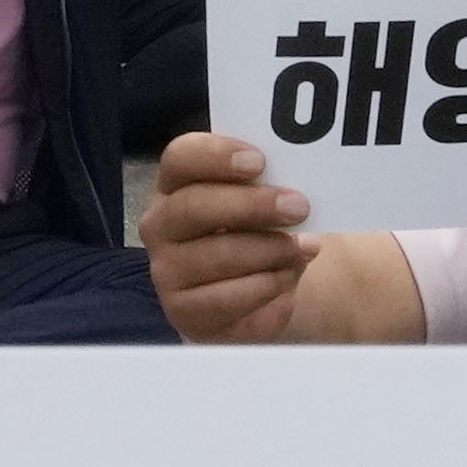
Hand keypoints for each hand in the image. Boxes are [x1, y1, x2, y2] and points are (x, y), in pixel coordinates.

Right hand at [147, 128, 323, 339]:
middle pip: (192, 206)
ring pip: (215, 254)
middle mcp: (161, 224)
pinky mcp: (183, 310)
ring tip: (305, 247)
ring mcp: (166, 269)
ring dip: (269, 250)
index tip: (260, 161)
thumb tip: (294, 193)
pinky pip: (226, 297)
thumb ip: (270, 191)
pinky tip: (289, 275)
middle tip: (299, 207)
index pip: (180, 158)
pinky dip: (267, 285)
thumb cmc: (256, 234)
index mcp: (176, 184)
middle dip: (251, 205)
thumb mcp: (263, 206)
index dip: (216, 156)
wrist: (257, 294)